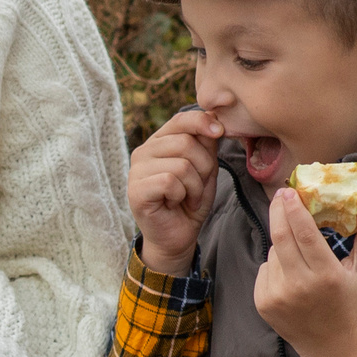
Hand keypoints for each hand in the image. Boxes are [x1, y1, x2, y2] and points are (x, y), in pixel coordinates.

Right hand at [127, 107, 222, 276]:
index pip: (181, 119)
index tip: (221, 132)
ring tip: (188, 198)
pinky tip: (176, 204)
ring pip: (181, 164)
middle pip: (185, 142)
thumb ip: (206, 144)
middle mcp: (144, 152)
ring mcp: (136, 171)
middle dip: (204, 166)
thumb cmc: (189, 202)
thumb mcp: (204, 168)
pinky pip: (170, 182)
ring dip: (195, 186)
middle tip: (199, 186)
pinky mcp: (136, 190)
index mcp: (159, 142)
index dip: (203, 121)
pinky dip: (182, 195)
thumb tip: (215, 120)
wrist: (177, 237)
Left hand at [254, 188, 356, 356]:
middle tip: (280, 196)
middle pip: (280, 237)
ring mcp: (277, 296)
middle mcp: (299, 286)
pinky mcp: (263, 303)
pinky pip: (265, 270)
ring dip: (282, 244)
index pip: (304, 234)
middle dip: (278, 211)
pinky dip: (275, 265)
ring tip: (300, 254)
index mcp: (326, 276)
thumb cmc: (352, 305)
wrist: (332, 348)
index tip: (289, 190)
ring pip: (273, 253)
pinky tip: (291, 275)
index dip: (294, 209)